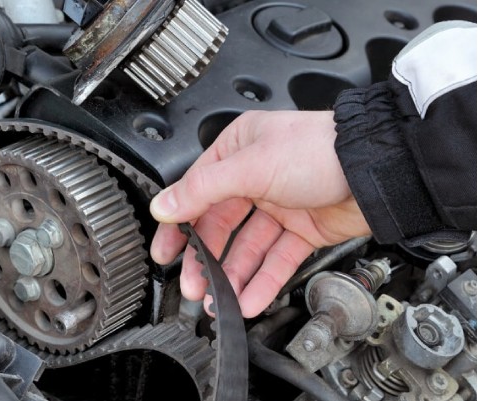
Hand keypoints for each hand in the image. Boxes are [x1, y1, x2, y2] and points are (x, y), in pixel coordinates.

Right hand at [149, 110, 370, 317]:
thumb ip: (202, 189)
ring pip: (247, 248)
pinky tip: (250, 299)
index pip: (196, 192)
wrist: (377, 169)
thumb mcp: (251, 165)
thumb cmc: (319, 149)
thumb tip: (164, 205)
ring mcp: (279, 205)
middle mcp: (255, 177)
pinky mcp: (302, 230)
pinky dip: (263, 280)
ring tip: (221, 301)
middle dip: (206, 259)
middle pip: (220, 226)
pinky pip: (276, 259)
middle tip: (194, 286)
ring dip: (233, 276)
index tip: (165, 251)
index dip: (178, 224)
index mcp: (237, 151)